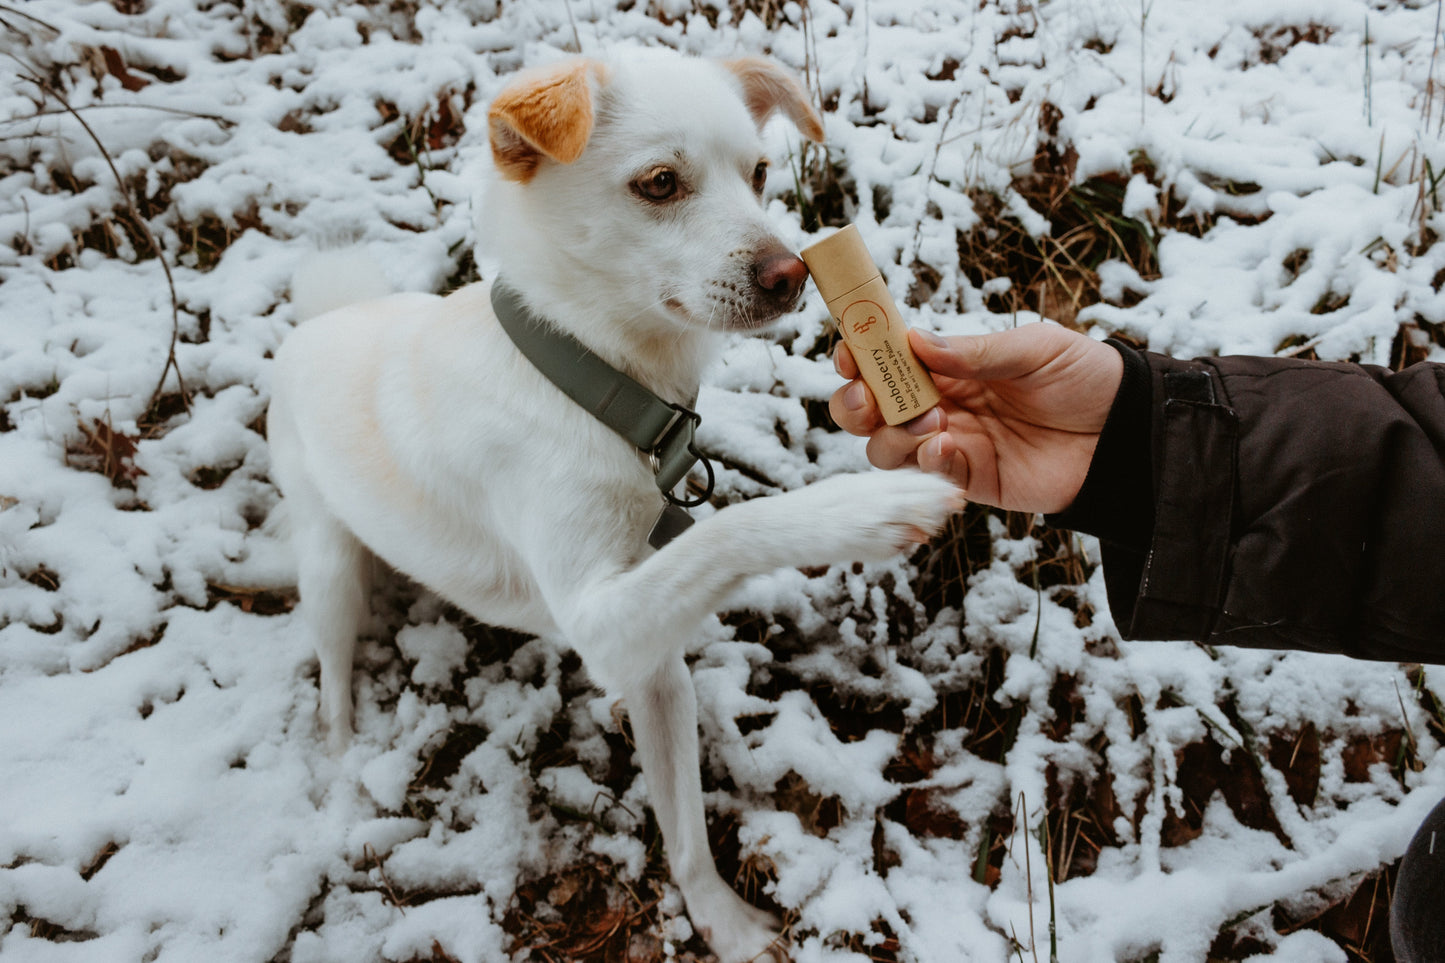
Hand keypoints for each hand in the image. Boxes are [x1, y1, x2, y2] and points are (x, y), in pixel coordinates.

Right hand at [828, 323, 1122, 514]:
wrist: (1127, 432)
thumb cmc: (1085, 378)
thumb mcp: (1034, 350)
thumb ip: (975, 351)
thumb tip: (915, 341)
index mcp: (950, 366)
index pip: (888, 360)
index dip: (860, 355)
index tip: (850, 352)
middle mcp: (941, 404)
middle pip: (871, 410)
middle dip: (855, 404)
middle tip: (868, 399)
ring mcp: (953, 444)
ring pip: (886, 448)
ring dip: (892, 436)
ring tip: (933, 425)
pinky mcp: (971, 479)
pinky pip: (927, 476)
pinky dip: (924, 463)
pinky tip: (946, 447)